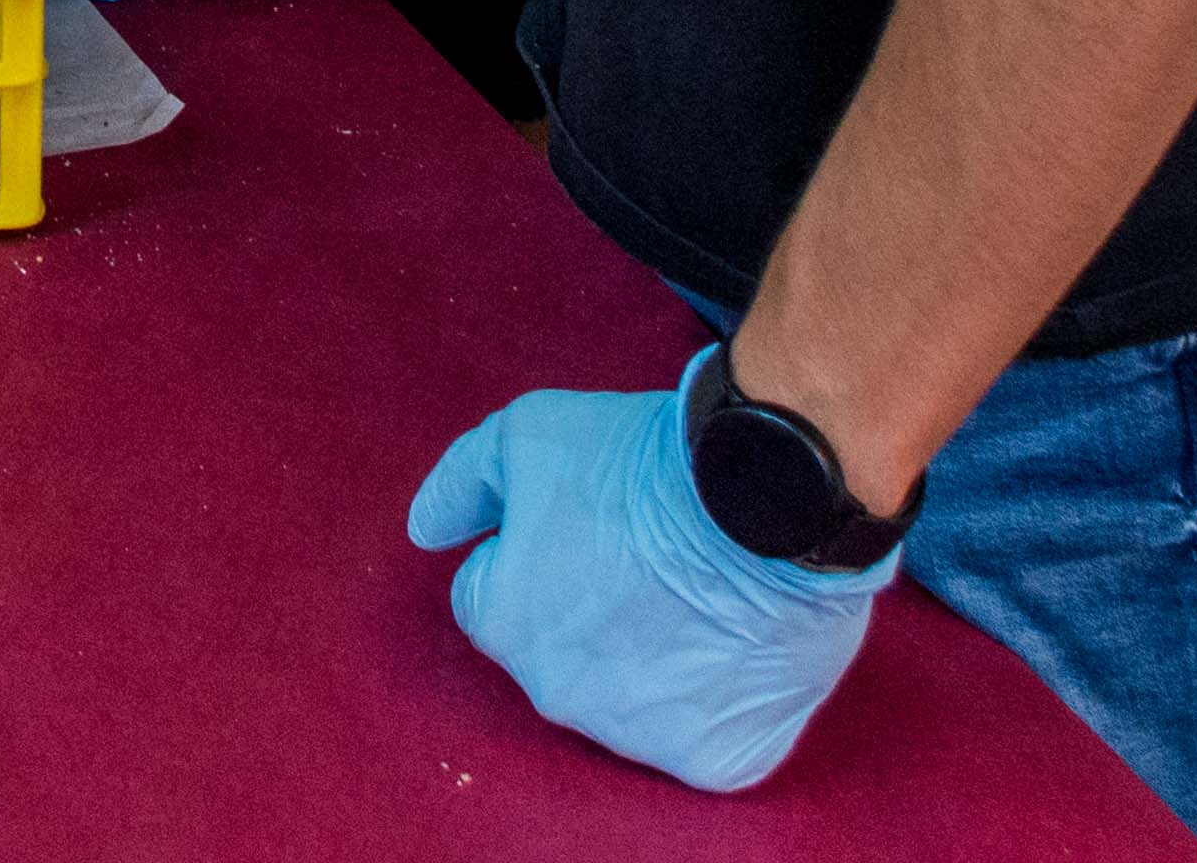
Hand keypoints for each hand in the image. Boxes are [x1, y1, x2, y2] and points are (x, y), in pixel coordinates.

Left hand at [409, 368, 891, 794]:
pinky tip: (737, 643)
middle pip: (558, 652)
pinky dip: (720, 700)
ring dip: (652, 656)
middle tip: (647, 555)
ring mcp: (641, 737)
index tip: (587, 523)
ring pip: (632, 698)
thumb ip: (460, 485)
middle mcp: (559, 696)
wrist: (770, 498)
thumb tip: (426, 531)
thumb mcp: (525, 435)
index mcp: (502, 625)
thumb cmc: (642, 464)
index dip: (535, 550)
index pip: (491, 595)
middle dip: (587, 608)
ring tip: (701, 593)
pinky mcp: (717, 760)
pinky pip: (703, 735)